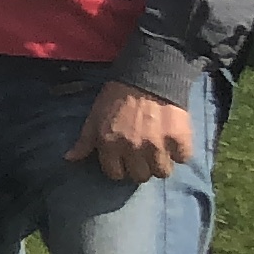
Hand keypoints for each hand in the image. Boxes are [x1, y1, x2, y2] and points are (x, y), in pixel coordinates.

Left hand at [75, 80, 194, 182]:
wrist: (148, 77)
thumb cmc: (117, 97)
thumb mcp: (94, 117)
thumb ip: (84, 141)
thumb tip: (69, 159)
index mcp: (110, 144)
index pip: (115, 174)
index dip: (120, 168)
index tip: (124, 160)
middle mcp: (133, 148)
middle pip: (140, 176)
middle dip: (141, 167)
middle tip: (143, 155)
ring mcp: (157, 145)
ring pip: (162, 172)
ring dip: (161, 164)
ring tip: (159, 151)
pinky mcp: (179, 139)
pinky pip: (183, 158)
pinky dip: (180, 153)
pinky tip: (174, 143)